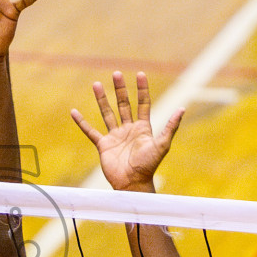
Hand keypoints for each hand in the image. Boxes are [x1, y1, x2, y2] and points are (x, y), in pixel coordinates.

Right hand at [72, 72, 182, 192]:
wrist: (133, 183)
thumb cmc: (149, 166)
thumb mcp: (162, 145)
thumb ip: (170, 127)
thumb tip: (182, 108)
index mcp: (143, 128)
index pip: (143, 104)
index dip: (142, 89)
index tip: (140, 74)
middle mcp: (128, 129)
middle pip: (123, 104)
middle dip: (120, 89)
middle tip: (116, 73)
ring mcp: (115, 136)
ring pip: (107, 113)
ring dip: (102, 99)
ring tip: (97, 84)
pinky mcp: (103, 145)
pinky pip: (90, 131)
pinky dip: (82, 122)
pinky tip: (74, 112)